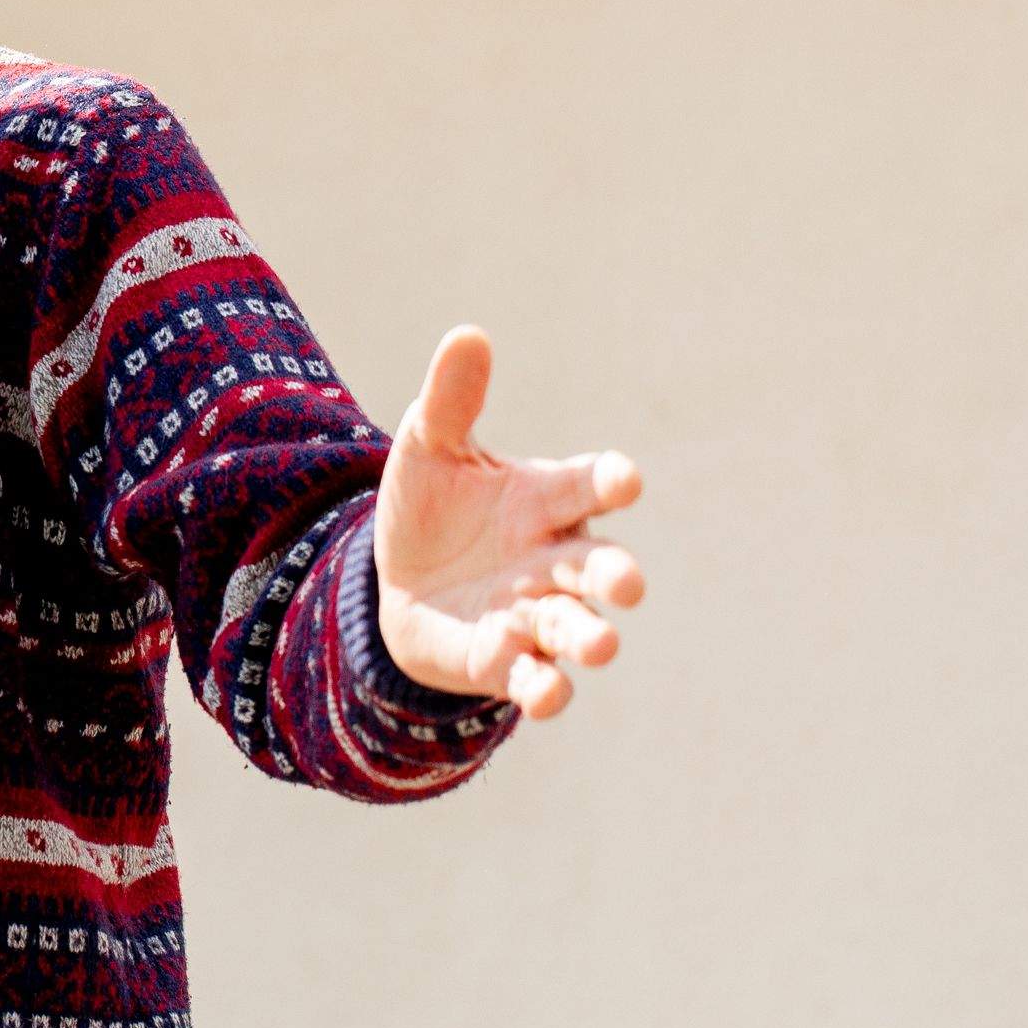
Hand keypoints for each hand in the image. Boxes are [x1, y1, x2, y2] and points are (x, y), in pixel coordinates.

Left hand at [373, 327, 646, 718]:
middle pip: (599, 566)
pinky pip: (534, 678)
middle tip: (627, 583)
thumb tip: (468, 334)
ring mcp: (533, 614)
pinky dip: (544, 687)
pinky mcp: (504, 661)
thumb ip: (451, 400)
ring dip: (590, 638)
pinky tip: (545, 693)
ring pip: (575, 628)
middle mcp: (553, 558)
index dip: (610, 482)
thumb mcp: (429, 448)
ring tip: (601, 645)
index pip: (590, 486)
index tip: (625, 480)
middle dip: (615, 575)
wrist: (400, 582)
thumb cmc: (433, 507)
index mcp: (546, 499)